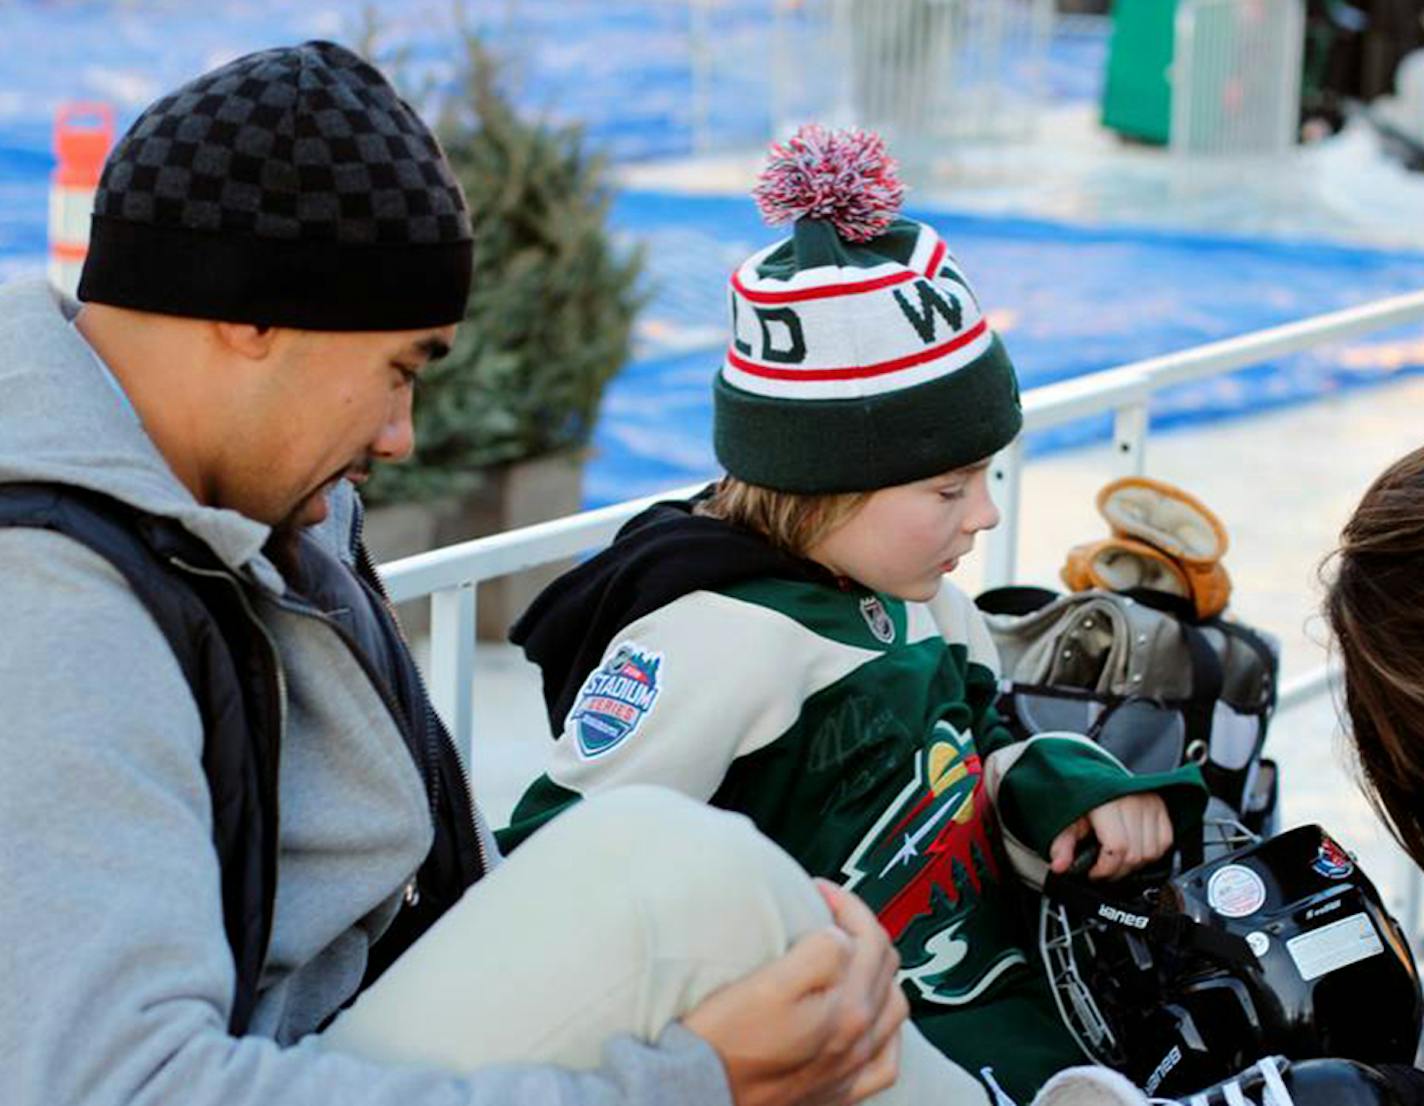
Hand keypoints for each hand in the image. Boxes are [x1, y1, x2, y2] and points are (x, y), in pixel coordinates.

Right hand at [682, 879, 907, 1105]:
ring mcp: (852, 1068)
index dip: (846, 904)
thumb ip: (819, 954)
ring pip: (893, 1008)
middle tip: (828, 910)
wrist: (700, 1094)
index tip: (818, 888)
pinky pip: (886, 1061)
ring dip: (877, 971)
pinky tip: (871, 1019)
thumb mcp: (768, 983)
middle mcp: (859, 1040)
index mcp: (848, 1009)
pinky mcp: (839, 1091)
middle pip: (884, 966)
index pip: (868, 937)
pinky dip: (886, 1030)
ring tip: (848, 954)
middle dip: (861, 928)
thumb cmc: (726, 1039)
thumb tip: (842, 938)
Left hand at [1048, 793, 1172, 880]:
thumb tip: (1059, 867)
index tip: (1093, 873)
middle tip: (1103, 870)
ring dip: (1135, 865)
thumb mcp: (1065, 820)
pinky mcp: (1161, 807)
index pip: (1117, 848)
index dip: (1105, 869)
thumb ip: (1062, 845)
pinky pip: (1165, 842)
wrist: (1092, 776)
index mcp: (1107, 802)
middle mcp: (1132, 801)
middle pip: (1135, 855)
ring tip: (1117, 862)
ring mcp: (1149, 803)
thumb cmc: (1079, 798)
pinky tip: (1134, 852)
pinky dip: (1151, 854)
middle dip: (1117, 871)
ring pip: (1151, 852)